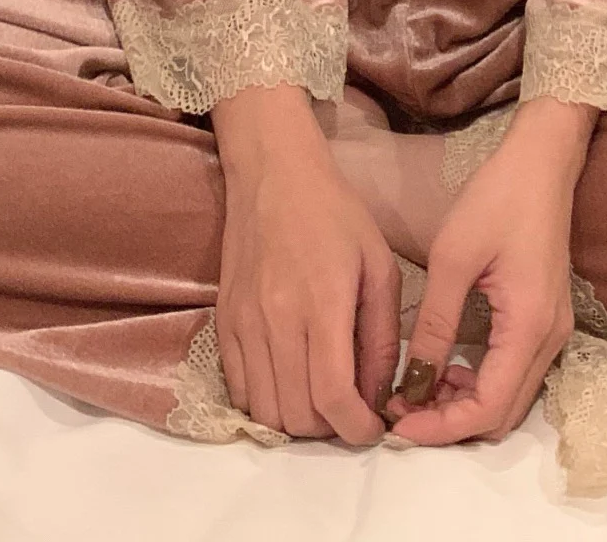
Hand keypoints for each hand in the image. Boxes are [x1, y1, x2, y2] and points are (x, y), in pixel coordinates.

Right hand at [213, 88, 399, 446]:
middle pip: (295, 415)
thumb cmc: (336, 216)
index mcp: (322, 303)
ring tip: (322, 398)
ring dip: (296, 421)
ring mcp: (243, 324)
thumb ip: (383, 337)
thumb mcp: (379, 267)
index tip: (372, 429)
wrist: (274, 177)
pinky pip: (238, 390)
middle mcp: (275, 320)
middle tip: (350, 409)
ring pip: (263, 411)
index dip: (354, 428)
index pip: (331, 395)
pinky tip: (290, 381)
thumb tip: (378, 395)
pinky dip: (266, 402)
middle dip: (329, 429)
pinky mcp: (223, 323)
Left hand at [382, 118, 582, 445]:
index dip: (440, 428)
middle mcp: (550, 340)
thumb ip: (436, 325)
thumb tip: (413, 383)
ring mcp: (553, 331)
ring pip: (510, 399)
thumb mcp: (454, 257)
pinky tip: (445, 365)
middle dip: (450, 424)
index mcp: (529, 327)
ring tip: (414, 388)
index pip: (487, 409)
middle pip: (502, 416)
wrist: (541, 163)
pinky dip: (480, 383)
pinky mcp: (546, 320)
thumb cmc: (498, 199)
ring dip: (465, 405)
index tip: (395, 425)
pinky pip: (515, 374)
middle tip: (399, 410)